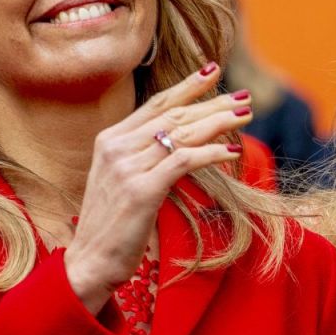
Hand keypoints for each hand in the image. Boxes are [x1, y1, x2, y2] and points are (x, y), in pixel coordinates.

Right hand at [64, 64, 248, 313]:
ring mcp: (126, 167)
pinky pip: (184, 161)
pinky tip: (232, 151)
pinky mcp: (141, 190)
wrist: (90, 262)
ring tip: (245, 115)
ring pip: (182, 134)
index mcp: (109, 140)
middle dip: (212, 103)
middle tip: (243, 96)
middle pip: (173, 115)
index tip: (212, 72)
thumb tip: (179, 143)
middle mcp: (115, 147)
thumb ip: (141, 158)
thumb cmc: (112, 227)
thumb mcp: (121, 181)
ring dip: (219, 122)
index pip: (155, 104)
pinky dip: (211, 153)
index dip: (186, 87)